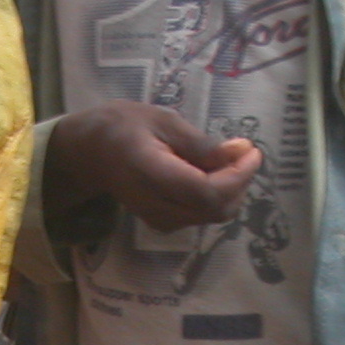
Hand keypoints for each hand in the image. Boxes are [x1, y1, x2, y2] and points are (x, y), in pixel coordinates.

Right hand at [43, 103, 262, 233]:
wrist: (92, 152)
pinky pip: (202, 216)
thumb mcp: (164, 121)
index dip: (237, 176)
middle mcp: (154, 205)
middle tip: (243, 152)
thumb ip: (202, 143)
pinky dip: (218, 196)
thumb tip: (241, 152)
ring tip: (229, 159)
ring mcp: (158, 219)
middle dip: (239, 182)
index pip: (205, 192)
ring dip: (231, 190)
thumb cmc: (127, 127)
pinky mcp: (163, 223)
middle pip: (215, 209)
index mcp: (150, 173)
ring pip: (212, 216)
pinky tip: (214, 173)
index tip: (252, 151)